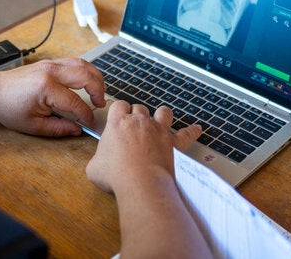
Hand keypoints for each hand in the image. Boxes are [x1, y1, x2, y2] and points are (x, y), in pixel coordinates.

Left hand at [0, 58, 106, 136]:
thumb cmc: (8, 107)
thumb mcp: (33, 125)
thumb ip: (58, 128)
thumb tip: (77, 129)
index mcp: (46, 88)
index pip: (76, 102)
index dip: (86, 115)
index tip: (90, 123)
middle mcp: (51, 72)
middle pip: (86, 76)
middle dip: (98, 90)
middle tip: (100, 104)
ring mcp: (50, 64)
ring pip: (82, 64)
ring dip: (95, 77)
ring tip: (99, 92)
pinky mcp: (49, 62)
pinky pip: (74, 62)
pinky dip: (85, 70)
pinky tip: (88, 82)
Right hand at [86, 101, 201, 193]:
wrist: (141, 183)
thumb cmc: (117, 175)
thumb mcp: (94, 168)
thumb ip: (97, 159)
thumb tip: (98, 163)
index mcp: (118, 123)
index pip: (119, 105)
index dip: (119, 110)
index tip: (119, 117)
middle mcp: (139, 122)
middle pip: (140, 108)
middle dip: (137, 115)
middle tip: (135, 126)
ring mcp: (158, 130)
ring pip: (163, 112)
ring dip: (161, 114)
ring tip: (160, 119)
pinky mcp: (173, 143)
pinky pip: (186, 133)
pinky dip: (192, 131)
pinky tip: (196, 129)